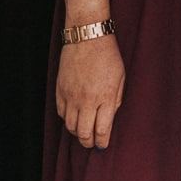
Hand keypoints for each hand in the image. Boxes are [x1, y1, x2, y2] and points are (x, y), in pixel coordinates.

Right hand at [55, 32, 125, 149]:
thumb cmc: (108, 55)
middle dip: (88, 142)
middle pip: (83, 133)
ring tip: (84, 130)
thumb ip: (115, 100)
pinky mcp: (60, 90)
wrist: (87, 36)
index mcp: (105, 97)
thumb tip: (109, 119)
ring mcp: (71, 96)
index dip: (102, 142)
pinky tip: (74, 116)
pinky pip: (61, 113)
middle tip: (92, 142)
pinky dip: (67, 119)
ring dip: (77, 132)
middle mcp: (87, 100)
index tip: (103, 144)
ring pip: (70, 126)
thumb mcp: (120, 77)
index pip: (102, 130)